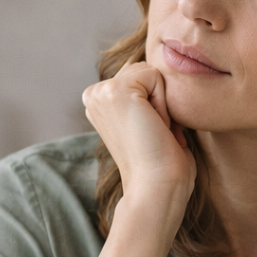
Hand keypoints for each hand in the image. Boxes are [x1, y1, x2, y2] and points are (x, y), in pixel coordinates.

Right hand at [82, 62, 195, 224]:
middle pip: (144, 69)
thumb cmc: (161, 162)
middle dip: (158, 99)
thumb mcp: (147, 121)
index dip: (156, 103)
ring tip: (154, 131)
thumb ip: (144, 96)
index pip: (140, 75)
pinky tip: (154, 127)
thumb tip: (159, 72)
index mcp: (98, 102)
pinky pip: (155, 76)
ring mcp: (100, 92)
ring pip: (150, 71)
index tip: (151, 133)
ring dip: (162, 102)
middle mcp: (93, 95)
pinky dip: (163, 103)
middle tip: (154, 133)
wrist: (156, 187)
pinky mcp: (115, 91)